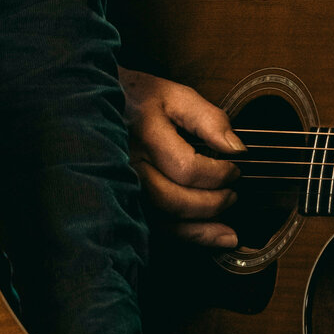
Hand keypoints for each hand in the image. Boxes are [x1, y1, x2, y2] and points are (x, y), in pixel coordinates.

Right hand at [120, 67, 243, 248]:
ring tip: (227, 219)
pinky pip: (155, 228)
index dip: (218, 174)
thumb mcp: (176, 96)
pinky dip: (186, 236)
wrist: (97, 105)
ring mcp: (123, 187)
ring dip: (202, 227)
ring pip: (164, 221)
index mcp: (145, 134)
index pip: (186, 168)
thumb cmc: (140, 99)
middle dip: (212, 203)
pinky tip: (210, 235)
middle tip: (233, 193)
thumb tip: (236, 149)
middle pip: (174, 201)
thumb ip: (209, 118)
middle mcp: (129, 165)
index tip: (235, 168)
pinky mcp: (126, 200)